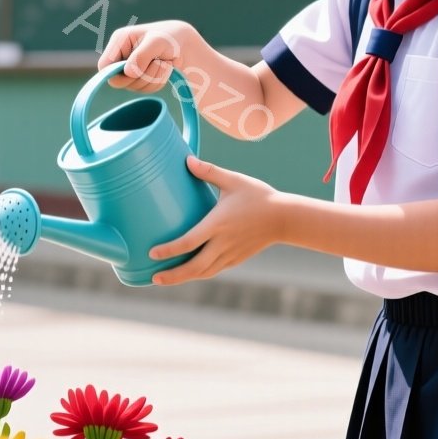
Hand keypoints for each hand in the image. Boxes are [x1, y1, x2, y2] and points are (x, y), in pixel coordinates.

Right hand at [97, 20, 201, 92]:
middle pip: (118, 81)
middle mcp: (121, 57)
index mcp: (119, 42)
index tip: (134, 72)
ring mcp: (130, 70)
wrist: (184, 44)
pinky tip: (165, 68)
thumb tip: (128, 73)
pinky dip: (159, 81)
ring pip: (135, 87)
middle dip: (142, 75)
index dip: (115, 73)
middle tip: (158, 62)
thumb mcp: (157, 41)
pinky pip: (147, 90)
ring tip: (165, 62)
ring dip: (154, 77)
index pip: (104, 65)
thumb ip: (141, 55)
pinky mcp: (140, 79)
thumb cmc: (169, 37)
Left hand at [149, 155, 283, 285]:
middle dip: (172, 275)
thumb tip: (187, 159)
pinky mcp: (236, 259)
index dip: (169, 250)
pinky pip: (214, 270)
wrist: (285, 218)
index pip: (189, 242)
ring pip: (203, 272)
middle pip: (194, 266)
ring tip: (164, 279)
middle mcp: (223, 243)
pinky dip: (199, 274)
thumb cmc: (258, 196)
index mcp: (218, 224)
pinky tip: (189, 272)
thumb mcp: (233, 180)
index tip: (153, 252)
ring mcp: (230, 254)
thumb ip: (209, 171)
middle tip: (153, 277)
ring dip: (183, 278)